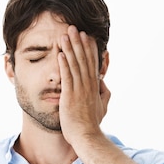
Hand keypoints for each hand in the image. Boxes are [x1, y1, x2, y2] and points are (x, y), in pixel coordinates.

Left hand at [57, 25, 110, 146]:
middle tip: (74, 28)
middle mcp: (88, 85)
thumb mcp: (102, 107)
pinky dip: (64, 65)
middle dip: (79, 42)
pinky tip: (60, 54)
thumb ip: (103, 94)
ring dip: (70, 49)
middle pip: (84, 59)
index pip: (92, 63)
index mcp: (94, 86)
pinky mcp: (70, 96)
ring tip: (65, 35)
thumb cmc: (92, 124)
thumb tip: (103, 86)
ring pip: (75, 65)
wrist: (87, 136)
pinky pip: (67, 77)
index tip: (86, 36)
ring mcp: (79, 90)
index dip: (89, 48)